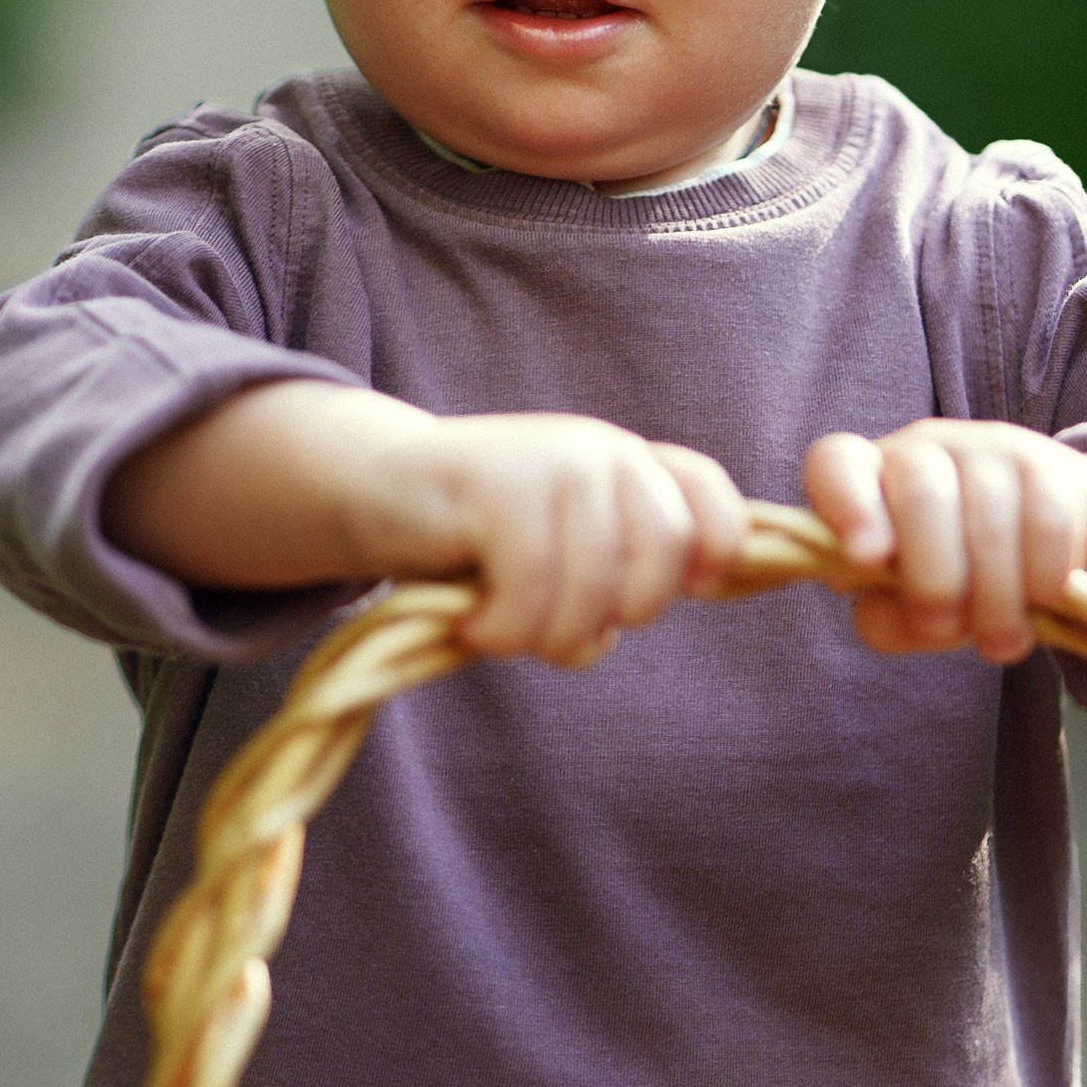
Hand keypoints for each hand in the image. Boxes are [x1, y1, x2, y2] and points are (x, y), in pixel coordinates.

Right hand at [103, 384, 747, 668]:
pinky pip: (531, 586)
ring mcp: (548, 462)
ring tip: (505, 631)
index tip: (675, 594)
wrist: (374, 489)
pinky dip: (506, 629)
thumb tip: (631, 621)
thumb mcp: (561, 549)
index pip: (712, 503)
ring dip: (547, 635)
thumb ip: (613, 572)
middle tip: (558, 628)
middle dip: (616, 615)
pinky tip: (476, 628)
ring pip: (595, 586)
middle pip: (662, 559)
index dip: (708, 558)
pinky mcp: (493, 485)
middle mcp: (599, 451)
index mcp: (626, 463)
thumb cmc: (476, 538)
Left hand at [803, 420, 1086, 661]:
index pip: (837, 464)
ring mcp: (989, 450)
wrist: (1050, 550)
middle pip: (919, 489)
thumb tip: (881, 615)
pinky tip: (1045, 602)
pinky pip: (1047, 519)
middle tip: (944, 626)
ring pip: (988, 513)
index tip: (865, 558)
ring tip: (1000, 642)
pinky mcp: (1051, 466)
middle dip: (932, 573)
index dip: (847, 506)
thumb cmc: (955, 582)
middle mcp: (924, 451)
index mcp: (869, 479)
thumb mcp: (908, 610)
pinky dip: (1044, 573)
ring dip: (995, 592)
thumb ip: (885, 618)